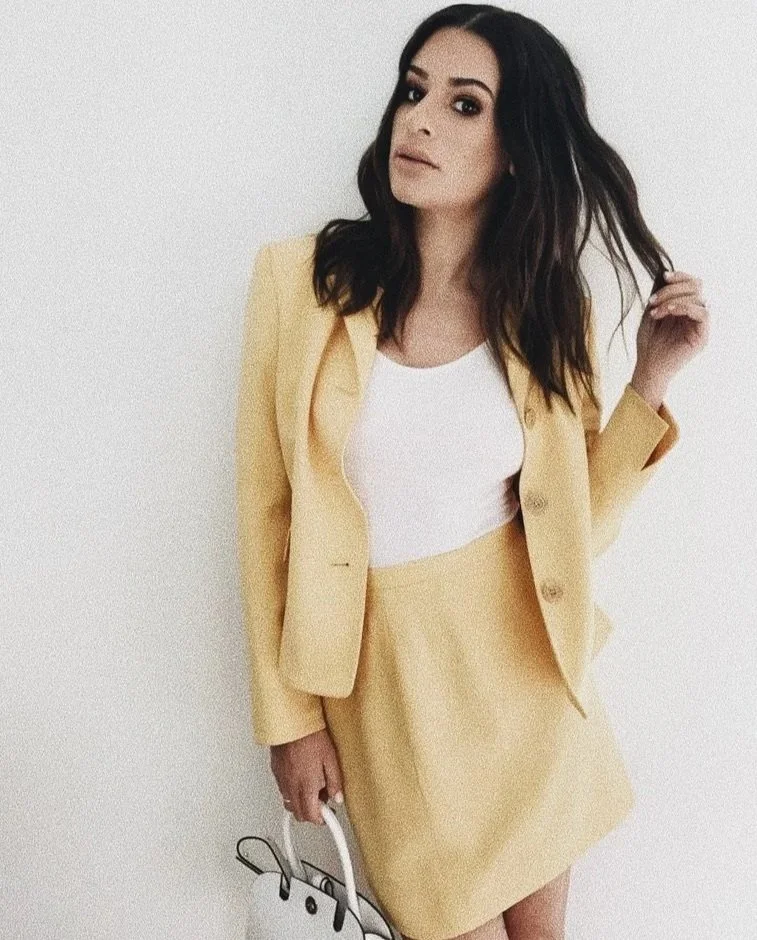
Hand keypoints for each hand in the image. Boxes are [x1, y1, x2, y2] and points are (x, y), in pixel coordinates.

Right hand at [270, 727, 344, 824]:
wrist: (291, 722)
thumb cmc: (310, 737)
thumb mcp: (331, 758)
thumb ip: (335, 781)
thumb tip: (338, 796)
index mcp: (307, 786)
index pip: (311, 815)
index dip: (322, 819)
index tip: (329, 815)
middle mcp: (292, 786)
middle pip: (299, 814)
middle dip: (311, 813)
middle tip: (322, 802)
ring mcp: (282, 780)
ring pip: (289, 803)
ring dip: (301, 802)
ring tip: (312, 788)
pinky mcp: (275, 771)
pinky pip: (283, 790)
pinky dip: (292, 791)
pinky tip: (301, 778)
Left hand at [637, 269, 709, 388]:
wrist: (647, 366)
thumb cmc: (649, 343)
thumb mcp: (651, 314)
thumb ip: (660, 297)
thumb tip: (665, 276)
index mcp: (685, 307)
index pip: (692, 284)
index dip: (681, 276)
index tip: (664, 276)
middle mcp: (695, 314)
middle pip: (697, 287)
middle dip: (673, 289)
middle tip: (653, 300)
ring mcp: (700, 325)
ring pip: (699, 298)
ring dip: (674, 299)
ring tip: (656, 310)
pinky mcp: (702, 335)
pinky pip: (702, 313)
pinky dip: (684, 307)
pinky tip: (668, 311)